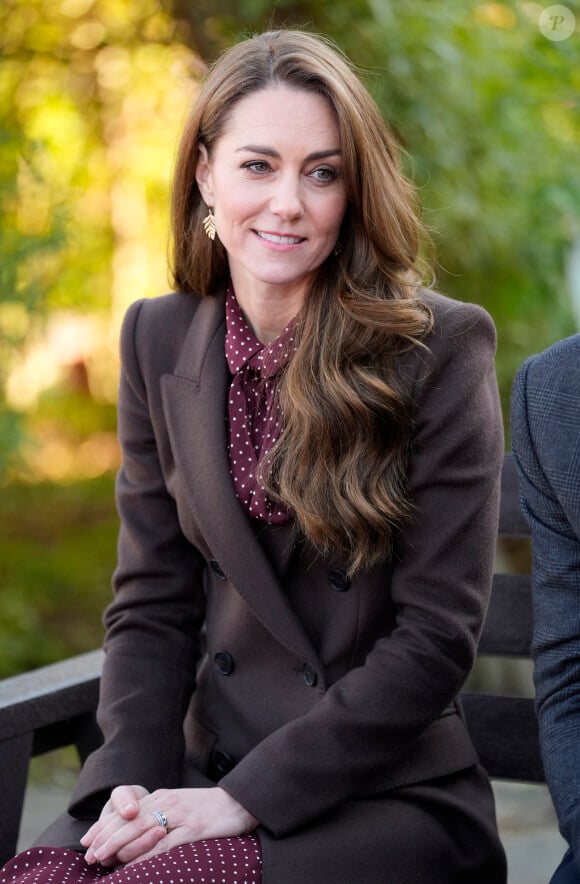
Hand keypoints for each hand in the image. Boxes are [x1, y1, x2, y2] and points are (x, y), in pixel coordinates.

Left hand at [82, 786, 257, 866]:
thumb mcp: (178, 808)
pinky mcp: (192, 829)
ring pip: (141, 830)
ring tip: (103, 858)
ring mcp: (179, 816)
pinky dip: (146, 855)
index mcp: (161, 797)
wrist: (239, 802)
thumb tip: (134, 836)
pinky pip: (164, 844)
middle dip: (105, 837)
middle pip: (129, 820)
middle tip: (89, 854)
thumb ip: (158, 817)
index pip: (126, 812)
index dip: (104, 826)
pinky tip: (134, 865)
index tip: (87, 841)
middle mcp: (166, 802)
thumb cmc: (207, 809)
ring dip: (119, 846)